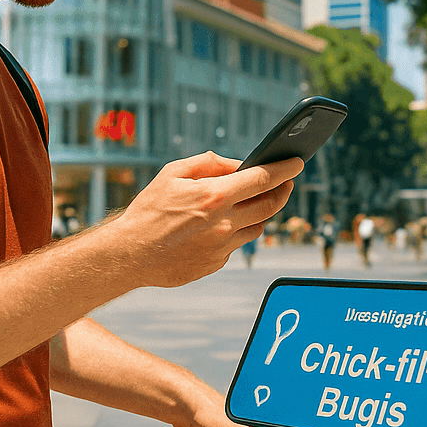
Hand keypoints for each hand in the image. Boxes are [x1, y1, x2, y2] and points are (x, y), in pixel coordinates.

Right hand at [108, 152, 302, 287]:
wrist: (129, 254)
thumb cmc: (148, 210)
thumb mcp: (173, 173)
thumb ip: (209, 164)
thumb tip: (238, 165)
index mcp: (215, 196)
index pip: (263, 178)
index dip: (285, 169)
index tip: (297, 162)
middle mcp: (224, 223)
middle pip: (270, 205)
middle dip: (283, 191)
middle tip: (286, 182)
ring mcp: (222, 247)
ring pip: (258, 227)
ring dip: (260, 213)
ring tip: (251, 203)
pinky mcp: (216, 264)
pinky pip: (237, 244)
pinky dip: (235, 232)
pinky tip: (220, 226)